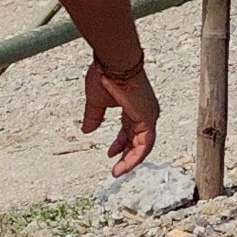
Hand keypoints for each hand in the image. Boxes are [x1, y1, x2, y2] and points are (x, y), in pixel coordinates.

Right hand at [82, 58, 159, 176]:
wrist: (114, 64)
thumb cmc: (106, 76)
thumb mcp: (96, 102)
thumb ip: (93, 117)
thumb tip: (87, 131)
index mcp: (134, 106)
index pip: (130, 129)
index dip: (120, 143)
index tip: (110, 153)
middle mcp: (145, 111)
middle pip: (138, 138)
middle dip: (127, 155)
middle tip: (117, 168)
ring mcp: (149, 114)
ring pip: (144, 145)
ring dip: (131, 160)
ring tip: (118, 172)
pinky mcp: (149, 118)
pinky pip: (146, 144)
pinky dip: (136, 156)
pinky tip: (125, 166)